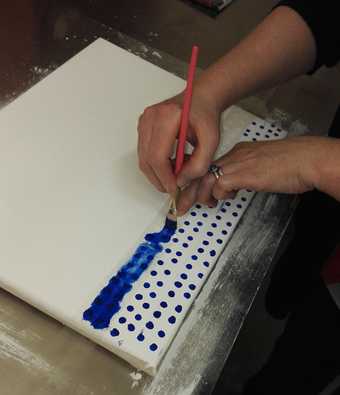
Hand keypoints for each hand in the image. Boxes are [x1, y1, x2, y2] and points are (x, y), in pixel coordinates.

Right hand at [137, 92, 219, 194]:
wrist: (201, 98)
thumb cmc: (206, 115)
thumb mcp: (211, 141)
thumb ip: (199, 164)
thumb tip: (181, 181)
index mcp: (167, 116)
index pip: (157, 156)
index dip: (164, 177)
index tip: (174, 189)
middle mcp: (150, 117)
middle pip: (147, 159)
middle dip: (159, 179)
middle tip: (174, 188)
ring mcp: (144, 121)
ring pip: (143, 159)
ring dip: (157, 173)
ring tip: (175, 174)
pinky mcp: (142, 126)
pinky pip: (144, 153)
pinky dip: (155, 165)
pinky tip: (171, 165)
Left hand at [177, 136, 328, 213]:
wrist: (305, 160)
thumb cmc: (290, 165)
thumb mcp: (261, 169)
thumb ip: (244, 175)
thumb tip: (234, 187)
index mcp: (238, 153)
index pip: (210, 166)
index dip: (197, 181)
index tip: (191, 193)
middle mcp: (233, 155)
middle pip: (201, 172)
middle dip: (188, 190)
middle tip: (180, 206)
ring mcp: (237, 163)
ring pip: (205, 179)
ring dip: (198, 195)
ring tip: (197, 206)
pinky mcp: (243, 173)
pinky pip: (219, 185)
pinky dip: (218, 194)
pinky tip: (225, 199)